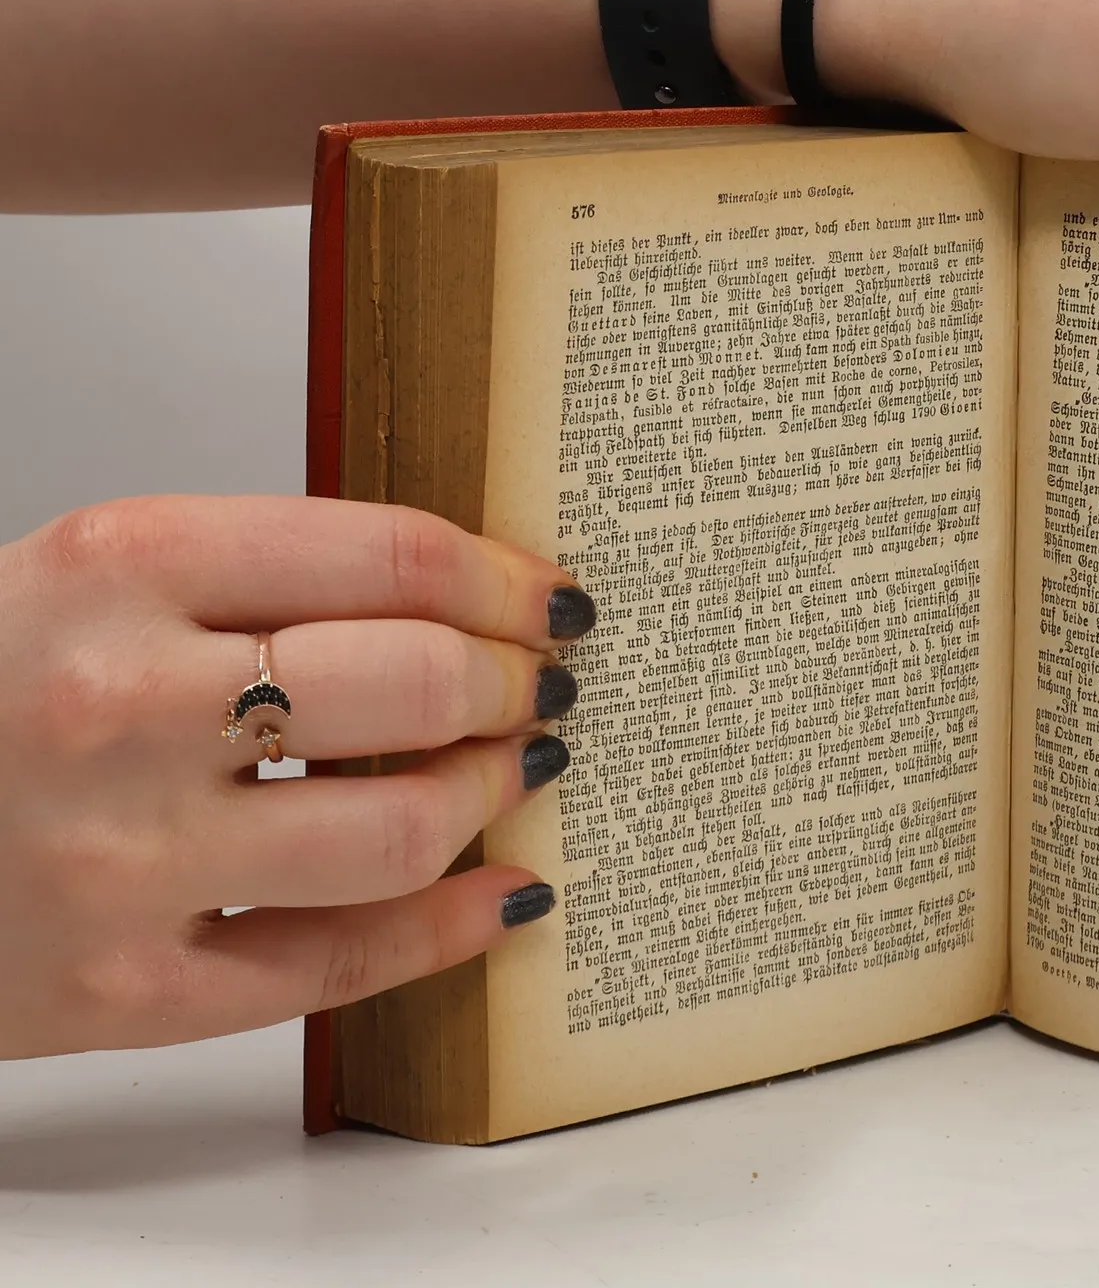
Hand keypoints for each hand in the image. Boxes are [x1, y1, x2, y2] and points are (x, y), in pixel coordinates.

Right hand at [0, 494, 592, 1056]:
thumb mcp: (98, 572)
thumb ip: (266, 572)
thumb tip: (466, 596)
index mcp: (121, 566)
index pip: (390, 558)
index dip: (504, 580)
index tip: (546, 595)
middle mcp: (120, 705)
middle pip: (414, 686)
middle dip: (514, 683)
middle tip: (541, 682)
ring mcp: (120, 861)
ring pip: (395, 833)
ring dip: (492, 794)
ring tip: (516, 767)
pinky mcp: (118, 994)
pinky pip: (335, 967)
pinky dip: (449, 930)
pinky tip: (504, 893)